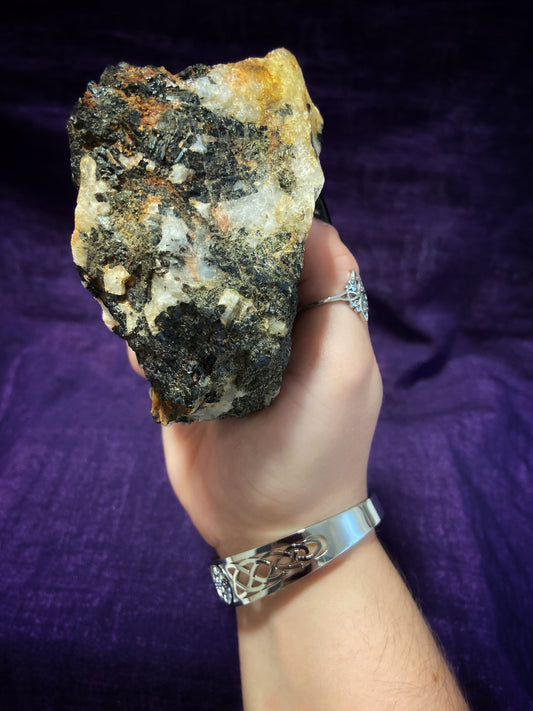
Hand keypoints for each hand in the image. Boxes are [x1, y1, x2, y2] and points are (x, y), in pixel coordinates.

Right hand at [129, 219, 381, 556]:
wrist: (268, 528)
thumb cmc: (318, 446)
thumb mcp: (346, 367)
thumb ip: (336, 295)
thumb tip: (312, 223)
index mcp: (310, 317)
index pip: (289, 249)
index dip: (264, 216)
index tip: (228, 184)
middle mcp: (265, 329)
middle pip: (233, 269)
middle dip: (205, 241)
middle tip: (169, 207)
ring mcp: (220, 356)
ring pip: (190, 302)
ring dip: (166, 280)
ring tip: (137, 248)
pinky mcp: (183, 383)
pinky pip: (158, 344)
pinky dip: (140, 327)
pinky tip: (118, 306)